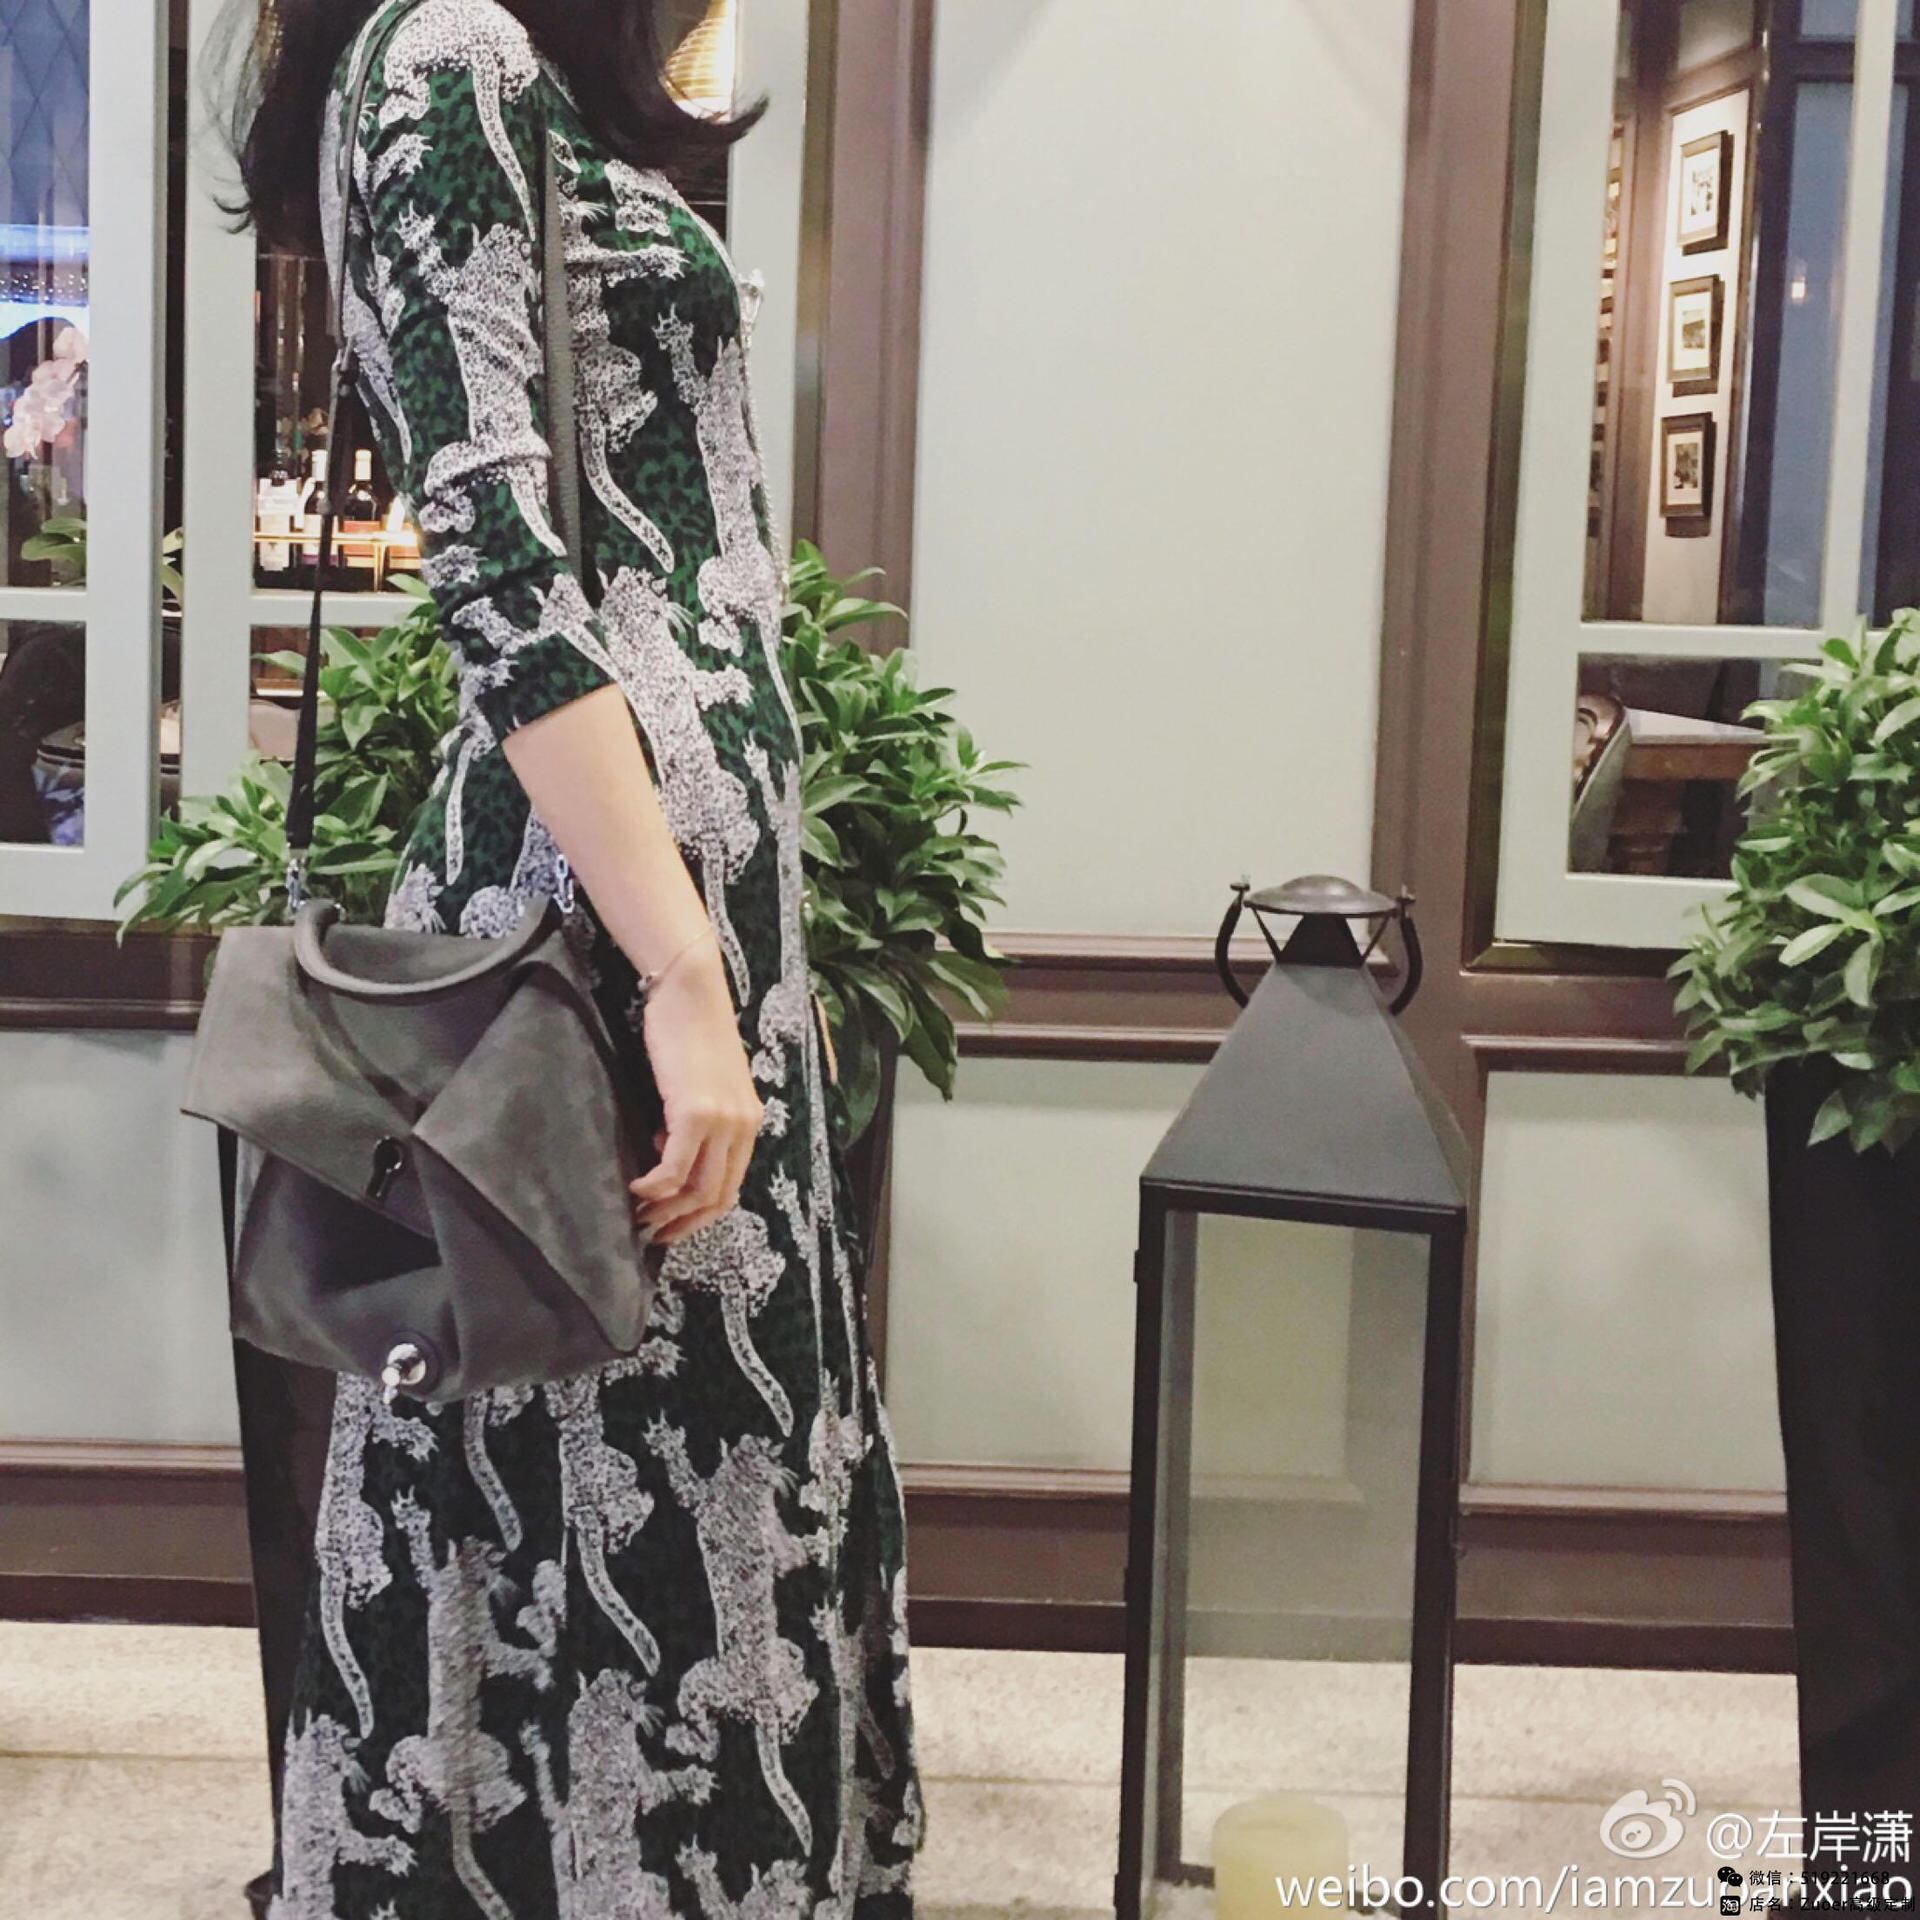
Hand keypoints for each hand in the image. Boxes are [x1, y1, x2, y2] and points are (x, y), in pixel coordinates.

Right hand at [629, 937, 763, 1244]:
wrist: (690, 990)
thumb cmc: (688, 1030)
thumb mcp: (701, 1084)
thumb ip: (695, 1121)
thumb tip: (667, 1152)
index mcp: (749, 1122)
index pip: (731, 1186)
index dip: (700, 1215)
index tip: (670, 1225)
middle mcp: (743, 1126)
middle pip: (718, 1197)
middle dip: (683, 1223)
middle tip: (650, 1231)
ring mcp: (723, 1121)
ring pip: (698, 1189)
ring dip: (665, 1210)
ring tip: (638, 1213)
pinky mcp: (696, 1112)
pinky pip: (676, 1168)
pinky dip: (654, 1187)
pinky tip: (636, 1187)